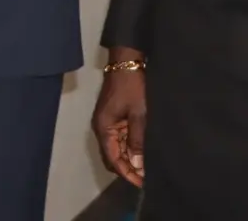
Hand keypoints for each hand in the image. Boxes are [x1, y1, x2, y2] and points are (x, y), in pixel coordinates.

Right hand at [91, 53, 147, 187]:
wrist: (127, 63)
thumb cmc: (132, 88)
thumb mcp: (139, 115)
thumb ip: (137, 141)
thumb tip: (138, 166)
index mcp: (103, 128)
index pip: (112, 159)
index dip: (127, 173)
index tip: (142, 184)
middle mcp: (101, 128)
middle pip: (111, 157)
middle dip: (126, 169)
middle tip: (145, 178)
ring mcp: (106, 123)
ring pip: (115, 149)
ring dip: (128, 159)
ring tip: (146, 168)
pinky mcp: (113, 118)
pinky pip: (118, 140)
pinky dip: (128, 148)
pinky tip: (141, 152)